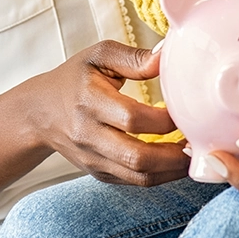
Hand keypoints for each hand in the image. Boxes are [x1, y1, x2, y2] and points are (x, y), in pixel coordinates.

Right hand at [32, 40, 188, 186]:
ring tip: (194, 154)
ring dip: (172, 170)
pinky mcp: (99, 173)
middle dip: (174, 153)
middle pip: (136, 156)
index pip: (131, 118)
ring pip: (138, 176)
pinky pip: (134, 182)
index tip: (186, 110)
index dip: (163, 119)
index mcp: (89, 101)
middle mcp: (88, 135)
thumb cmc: (74, 77)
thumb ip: (133, 57)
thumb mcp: (99, 56)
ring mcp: (93, 159)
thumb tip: (166, 55)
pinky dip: (160, 176)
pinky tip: (176, 162)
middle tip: (198, 140)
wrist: (40, 112)